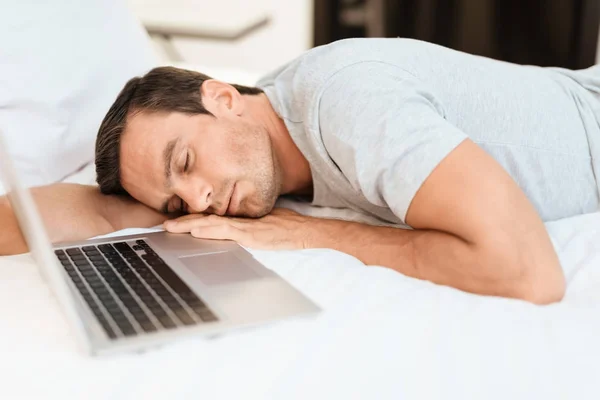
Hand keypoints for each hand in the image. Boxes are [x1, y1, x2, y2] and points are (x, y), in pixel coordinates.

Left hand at [163, 208, 323, 249]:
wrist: (304, 230)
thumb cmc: (286, 227)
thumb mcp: (262, 225)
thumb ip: (245, 226)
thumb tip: (231, 230)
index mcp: (239, 219)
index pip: (210, 217)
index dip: (191, 218)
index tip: (174, 221)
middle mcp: (238, 219)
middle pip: (205, 219)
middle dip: (183, 222)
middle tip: (163, 224)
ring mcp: (243, 226)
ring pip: (210, 223)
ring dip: (189, 225)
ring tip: (170, 228)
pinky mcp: (250, 233)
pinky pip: (226, 231)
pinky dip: (209, 230)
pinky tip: (196, 231)